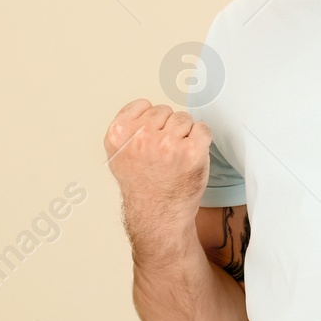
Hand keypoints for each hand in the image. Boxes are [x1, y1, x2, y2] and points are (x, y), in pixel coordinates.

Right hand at [103, 99, 210, 251]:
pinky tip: (190, 157)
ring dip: (184, 135)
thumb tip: (143, 106)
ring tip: (174, 158)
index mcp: (119, 134)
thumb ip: (126, 127)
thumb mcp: (117, 154)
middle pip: (165, 110)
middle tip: (162, 154)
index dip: (149, 123)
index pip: (143, 105)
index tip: (148, 140)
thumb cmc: (142, 186)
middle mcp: (141, 138)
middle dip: (166, 128)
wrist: (159, 216)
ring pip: (184, 118)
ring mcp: (168, 145)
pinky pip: (203, 129)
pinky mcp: (192, 152)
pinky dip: (201, 141)